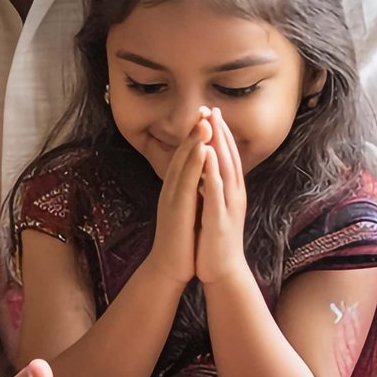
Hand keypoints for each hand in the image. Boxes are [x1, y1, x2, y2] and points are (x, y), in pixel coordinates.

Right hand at [149, 113, 209, 286]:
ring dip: (194, 141)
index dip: (195, 137)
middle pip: (183, 154)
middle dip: (194, 131)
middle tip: (204, 108)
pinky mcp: (177, 209)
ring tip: (204, 121)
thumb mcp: (188, 210)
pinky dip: (194, 163)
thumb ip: (192, 192)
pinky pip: (186, 182)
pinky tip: (202, 149)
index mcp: (177, 189)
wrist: (170, 268)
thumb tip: (201, 178)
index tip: (206, 117)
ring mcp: (172, 197)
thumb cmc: (182, 241)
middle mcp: (172, 189)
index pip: (186, 158)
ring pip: (183, 164)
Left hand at [195, 108, 247, 285]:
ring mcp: (229, 207)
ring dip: (219, 146)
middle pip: (229, 158)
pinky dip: (212, 172)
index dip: (220, 134)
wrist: (221, 271)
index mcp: (231, 191)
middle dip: (220, 132)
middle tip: (213, 108)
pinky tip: (208, 156)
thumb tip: (209, 168)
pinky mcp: (220, 219)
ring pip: (225, 171)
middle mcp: (234, 195)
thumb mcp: (216, 207)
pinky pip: (216, 192)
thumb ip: (215, 188)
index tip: (212, 111)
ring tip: (211, 124)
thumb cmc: (216, 238)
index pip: (227, 157)